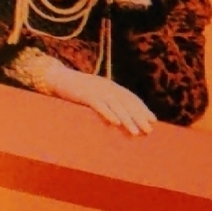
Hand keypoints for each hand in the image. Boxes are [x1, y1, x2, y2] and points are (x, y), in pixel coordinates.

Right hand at [17, 51, 155, 134]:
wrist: (59, 78)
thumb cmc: (77, 90)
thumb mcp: (96, 93)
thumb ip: (107, 100)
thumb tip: (119, 116)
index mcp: (111, 86)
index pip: (131, 98)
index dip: (143, 109)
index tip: (153, 120)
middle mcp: (107, 87)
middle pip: (127, 103)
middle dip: (139, 117)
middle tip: (149, 130)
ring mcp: (97, 90)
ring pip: (116, 106)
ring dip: (127, 119)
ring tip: (135, 132)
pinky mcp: (85, 95)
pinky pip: (98, 105)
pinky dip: (107, 113)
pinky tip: (115, 122)